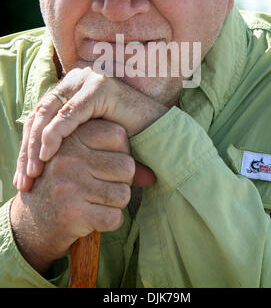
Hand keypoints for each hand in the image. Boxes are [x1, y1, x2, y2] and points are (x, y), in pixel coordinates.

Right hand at [11, 119, 142, 273]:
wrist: (33, 218)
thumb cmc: (68, 181)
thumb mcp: (83, 158)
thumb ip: (117, 157)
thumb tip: (152, 176)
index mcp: (72, 137)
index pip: (118, 135)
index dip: (121, 151)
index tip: (107, 160)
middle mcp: (68, 158)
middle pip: (126, 166)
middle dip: (122, 180)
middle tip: (104, 185)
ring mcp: (69, 185)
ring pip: (124, 194)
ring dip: (117, 202)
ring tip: (99, 200)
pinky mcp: (72, 213)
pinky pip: (115, 217)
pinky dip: (111, 221)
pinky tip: (96, 216)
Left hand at [14, 67, 165, 191]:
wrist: (155, 132)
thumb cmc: (121, 139)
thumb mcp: (85, 139)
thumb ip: (62, 139)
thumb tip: (30, 159)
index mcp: (69, 88)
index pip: (39, 116)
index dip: (26, 146)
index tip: (22, 176)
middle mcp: (75, 79)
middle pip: (40, 114)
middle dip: (28, 149)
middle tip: (24, 179)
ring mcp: (87, 81)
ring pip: (50, 113)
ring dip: (37, 144)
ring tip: (34, 171)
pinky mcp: (98, 88)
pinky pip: (69, 113)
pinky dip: (55, 134)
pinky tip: (48, 154)